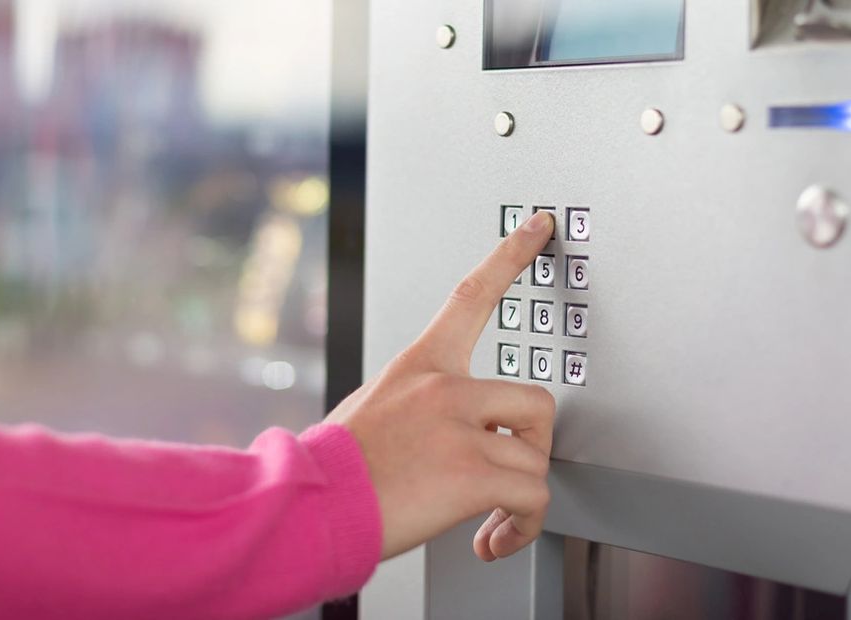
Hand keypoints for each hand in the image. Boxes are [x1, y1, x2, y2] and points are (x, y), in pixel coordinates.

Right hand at [327, 211, 556, 561]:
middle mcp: (444, 388)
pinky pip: (532, 498)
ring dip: (521, 498)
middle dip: (532, 446)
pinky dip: (521, 527)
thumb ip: (423, 406)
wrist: (311, 507)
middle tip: (508, 472)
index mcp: (419, 366)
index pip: (472, 296)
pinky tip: (492, 538)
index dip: (511, 255)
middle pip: (538, 401)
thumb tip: (458, 432)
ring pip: (537, 460)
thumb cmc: (336, 468)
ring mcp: (461, 429)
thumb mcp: (373, 410)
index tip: (539, 226)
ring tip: (492, 518)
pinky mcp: (472, 474)